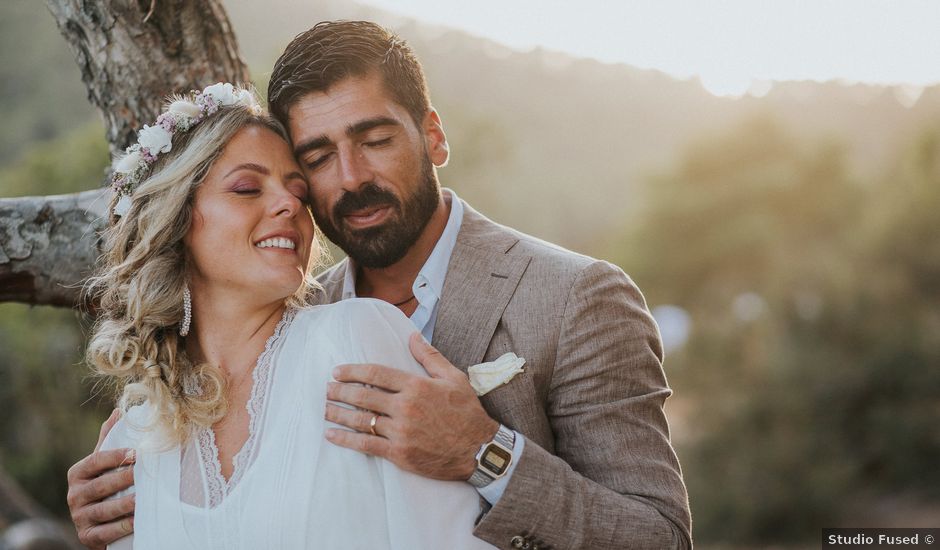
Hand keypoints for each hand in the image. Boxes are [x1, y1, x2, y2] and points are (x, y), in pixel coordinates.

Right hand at [66, 409, 135, 549]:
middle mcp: (74, 495)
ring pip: (103, 510)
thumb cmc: (106, 486)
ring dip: (124, 504)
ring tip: (143, 499)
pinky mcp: (87, 537)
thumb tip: (118, 411)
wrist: (100, 523)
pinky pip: (105, 532)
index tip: (137, 453)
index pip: (96, 461)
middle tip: (143, 473)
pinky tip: (137, 521)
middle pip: (100, 486)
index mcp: (77, 473)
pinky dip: (121, 527)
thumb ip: (108, 441)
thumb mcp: (104, 465)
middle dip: (123, 479)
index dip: (116, 456)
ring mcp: (79, 517)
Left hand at [325, 333, 498, 479]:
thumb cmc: (467, 412)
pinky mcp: (399, 453)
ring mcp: (401, 432)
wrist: (479, 450)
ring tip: (325, 409)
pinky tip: (332, 435)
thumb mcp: (454, 378)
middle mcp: (405, 407)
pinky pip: (366, 444)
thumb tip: (412, 336)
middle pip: (363, 396)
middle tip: (327, 389)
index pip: (376, 374)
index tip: (337, 371)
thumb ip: (430, 357)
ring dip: (338, 414)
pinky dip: (346, 439)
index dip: (352, 371)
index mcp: (416, 386)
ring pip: (360, 420)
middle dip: (340, 391)